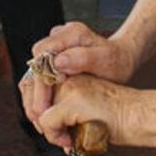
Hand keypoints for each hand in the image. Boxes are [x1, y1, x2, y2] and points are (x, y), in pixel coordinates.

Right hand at [19, 21, 140, 135]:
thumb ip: (84, 58)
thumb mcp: (107, 59)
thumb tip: (57, 62)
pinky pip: (38, 80)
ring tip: (39, 121)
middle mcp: (59, 38)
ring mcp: (54, 50)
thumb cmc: (117, 61)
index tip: (44, 105)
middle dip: (34, 94)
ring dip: (32, 98)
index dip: (40, 81)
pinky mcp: (52, 62)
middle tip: (39, 118)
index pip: (43, 54)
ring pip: (33, 75)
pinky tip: (43, 115)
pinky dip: (37, 97)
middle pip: (34, 66)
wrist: (122, 59)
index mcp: (71, 34)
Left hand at [36, 74, 132, 151]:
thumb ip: (66, 108)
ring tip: (67, 139)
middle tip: (58, 136)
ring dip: (49, 130)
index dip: (38, 108)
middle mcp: (69, 77)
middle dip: (40, 121)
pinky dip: (55, 137)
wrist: (139, 115)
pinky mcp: (73, 101)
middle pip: (35, 98)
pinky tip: (71, 142)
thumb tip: (45, 126)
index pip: (39, 85)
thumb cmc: (118, 116)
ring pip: (39, 111)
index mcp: (73, 74)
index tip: (51, 127)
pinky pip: (48, 122)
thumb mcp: (89, 104)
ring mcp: (70, 88)